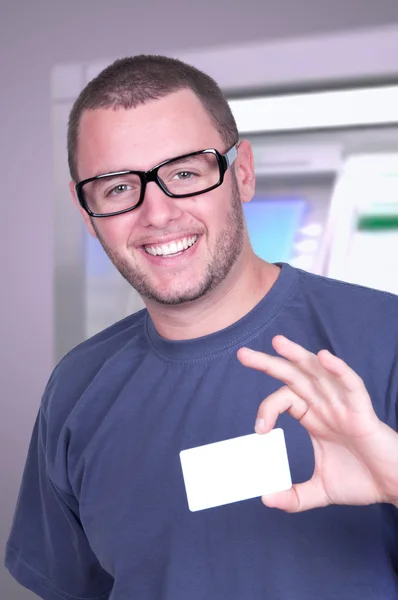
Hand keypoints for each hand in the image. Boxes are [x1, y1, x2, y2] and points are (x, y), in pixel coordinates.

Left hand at [237, 335, 397, 511]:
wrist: (394, 487)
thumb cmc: (363, 480)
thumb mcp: (320, 491)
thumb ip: (294, 496)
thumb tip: (266, 499)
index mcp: (314, 418)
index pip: (284, 399)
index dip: (267, 409)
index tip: (259, 431)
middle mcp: (325, 406)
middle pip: (294, 376)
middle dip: (269, 364)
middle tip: (243, 354)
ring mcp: (343, 406)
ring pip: (318, 373)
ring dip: (298, 356)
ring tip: (277, 343)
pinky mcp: (363, 413)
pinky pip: (351, 385)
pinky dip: (339, 370)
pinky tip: (324, 358)